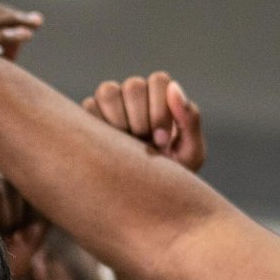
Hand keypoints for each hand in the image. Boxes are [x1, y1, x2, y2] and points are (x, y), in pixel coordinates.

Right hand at [83, 72, 205, 172]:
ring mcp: (111, 105)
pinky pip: (88, 107)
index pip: (158, 81)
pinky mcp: (89, 117)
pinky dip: (98, 127)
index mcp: (161, 98)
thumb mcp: (190, 153)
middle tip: (145, 144)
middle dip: (141, 119)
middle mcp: (135, 96)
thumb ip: (190, 119)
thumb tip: (175, 87)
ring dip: (119, 120)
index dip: (160, 109)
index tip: (162, 140)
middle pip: (134, 86)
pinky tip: (108, 149)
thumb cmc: (170, 175)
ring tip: (125, 145)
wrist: (144, 198)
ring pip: (108, 91)